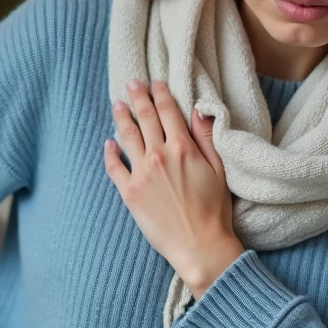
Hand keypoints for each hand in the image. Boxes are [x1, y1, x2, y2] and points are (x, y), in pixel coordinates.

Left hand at [104, 79, 244, 298]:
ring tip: (118, 104)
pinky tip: (108, 143)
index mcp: (182, 148)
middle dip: (138, 97)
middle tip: (132, 83)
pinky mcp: (129, 193)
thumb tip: (199, 110)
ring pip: (126, 136)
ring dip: (121, 117)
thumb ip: (206, 137)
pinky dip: (109, 153)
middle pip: (145, 118)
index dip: (161, 94)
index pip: (168, 112)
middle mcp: (159, 156)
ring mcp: (141, 174)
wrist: (199, 245)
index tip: (156, 82)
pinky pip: (114, 167)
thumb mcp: (219, 169)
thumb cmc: (214, 210)